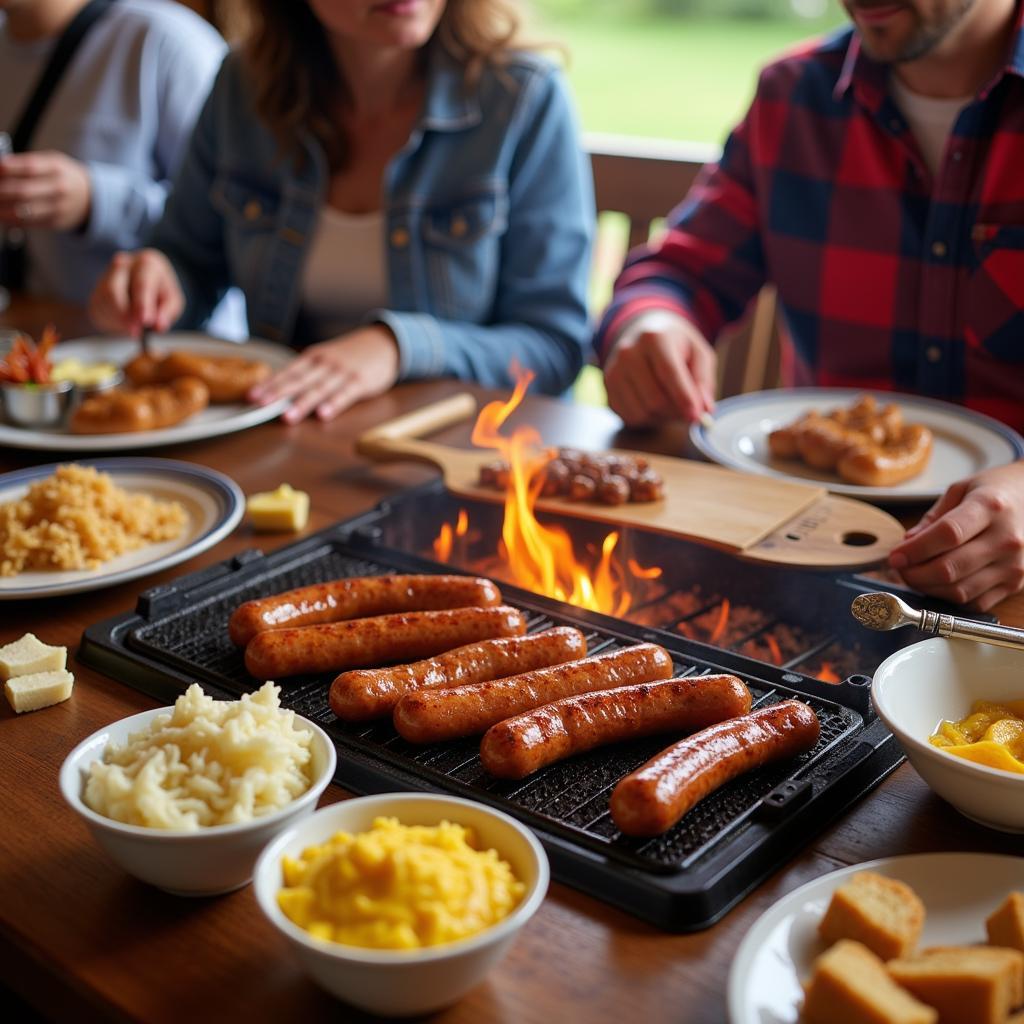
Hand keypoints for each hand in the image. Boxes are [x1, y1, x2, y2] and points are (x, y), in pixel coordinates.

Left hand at [0, 150, 91, 230]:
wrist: (89, 198)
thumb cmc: (61, 176)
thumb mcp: (50, 162)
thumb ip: (26, 163)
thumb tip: (0, 169)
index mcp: (56, 168)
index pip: (28, 168)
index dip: (7, 168)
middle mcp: (59, 189)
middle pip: (23, 191)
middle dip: (0, 191)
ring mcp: (58, 208)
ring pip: (23, 211)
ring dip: (2, 208)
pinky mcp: (54, 222)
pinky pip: (27, 222)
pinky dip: (10, 219)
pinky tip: (2, 214)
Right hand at [89, 249, 183, 335]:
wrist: (140, 286)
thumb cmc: (160, 293)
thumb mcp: (172, 300)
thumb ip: (167, 312)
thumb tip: (159, 325)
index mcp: (147, 263)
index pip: (142, 283)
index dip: (142, 303)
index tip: (145, 320)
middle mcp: (123, 264)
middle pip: (114, 290)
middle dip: (123, 314)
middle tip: (135, 332)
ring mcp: (105, 275)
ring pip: (104, 302)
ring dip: (118, 321)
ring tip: (134, 330)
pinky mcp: (97, 291)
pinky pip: (99, 309)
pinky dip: (111, 322)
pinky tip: (123, 325)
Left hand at [249, 325, 400, 422]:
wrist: (384, 343)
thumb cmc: (351, 356)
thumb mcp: (326, 358)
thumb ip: (308, 373)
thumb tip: (280, 390)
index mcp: (314, 357)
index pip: (287, 372)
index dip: (269, 384)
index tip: (251, 396)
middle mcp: (325, 363)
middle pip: (298, 380)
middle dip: (278, 393)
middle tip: (260, 405)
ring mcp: (342, 372)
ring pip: (319, 389)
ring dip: (302, 403)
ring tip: (287, 416)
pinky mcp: (360, 382)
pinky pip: (345, 395)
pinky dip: (333, 405)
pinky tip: (323, 415)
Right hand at [602, 309, 716, 426]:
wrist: (643, 333)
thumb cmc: (676, 345)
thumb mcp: (699, 353)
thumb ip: (704, 380)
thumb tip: (704, 409)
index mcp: (654, 338)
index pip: (669, 374)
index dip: (684, 399)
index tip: (696, 417)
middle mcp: (628, 353)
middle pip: (655, 400)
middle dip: (676, 412)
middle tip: (689, 411)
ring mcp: (613, 371)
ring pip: (642, 413)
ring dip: (663, 418)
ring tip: (673, 405)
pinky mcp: (608, 388)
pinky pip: (630, 417)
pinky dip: (648, 419)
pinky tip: (656, 406)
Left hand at [888, 461, 1023, 610]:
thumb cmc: (995, 493)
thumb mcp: (961, 489)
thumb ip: (933, 518)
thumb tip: (907, 546)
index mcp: (990, 507)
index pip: (947, 535)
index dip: (915, 550)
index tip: (895, 556)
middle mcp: (1006, 539)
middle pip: (950, 568)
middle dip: (914, 573)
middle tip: (900, 568)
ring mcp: (1014, 565)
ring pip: (960, 591)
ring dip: (928, 588)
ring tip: (915, 575)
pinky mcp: (1016, 584)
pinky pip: (976, 603)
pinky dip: (950, 598)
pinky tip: (939, 584)